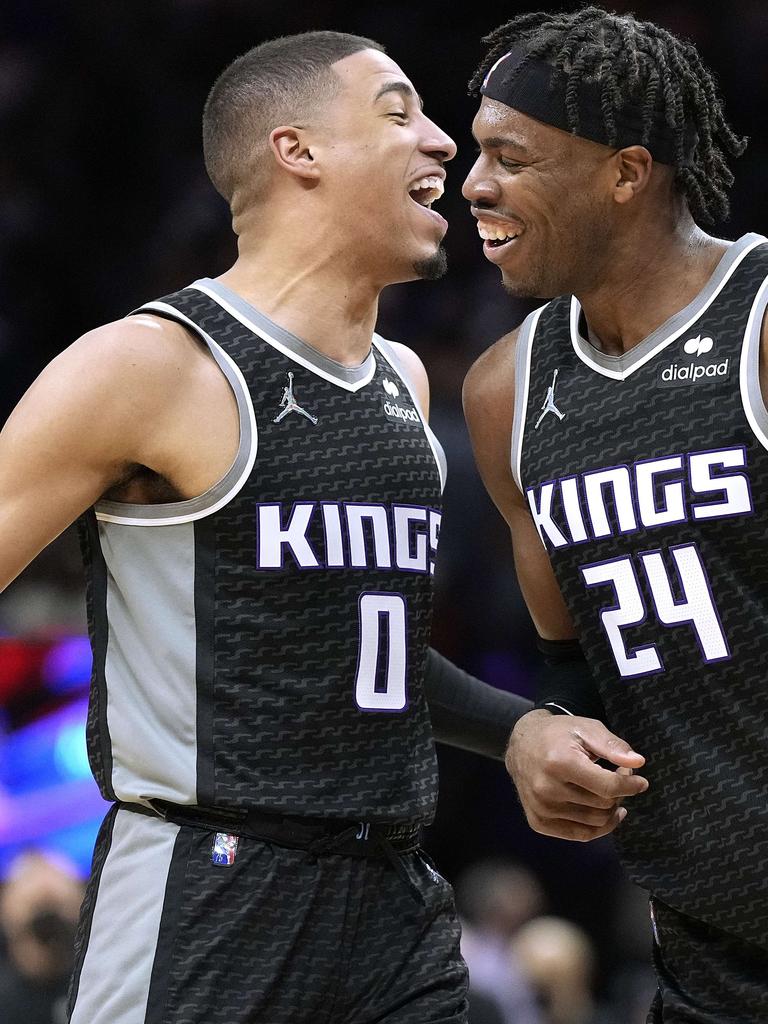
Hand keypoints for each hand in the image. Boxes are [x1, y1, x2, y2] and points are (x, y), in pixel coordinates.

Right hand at [505, 709, 648, 841]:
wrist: (521, 746)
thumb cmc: (557, 734)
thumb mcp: (586, 728)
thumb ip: (612, 745)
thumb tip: (638, 763)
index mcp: (559, 763)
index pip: (608, 787)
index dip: (631, 785)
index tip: (640, 781)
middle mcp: (547, 789)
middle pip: (603, 805)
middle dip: (619, 792)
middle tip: (618, 776)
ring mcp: (541, 809)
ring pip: (595, 822)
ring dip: (610, 809)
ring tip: (608, 791)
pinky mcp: (538, 822)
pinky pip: (581, 835)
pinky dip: (598, 827)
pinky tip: (605, 813)